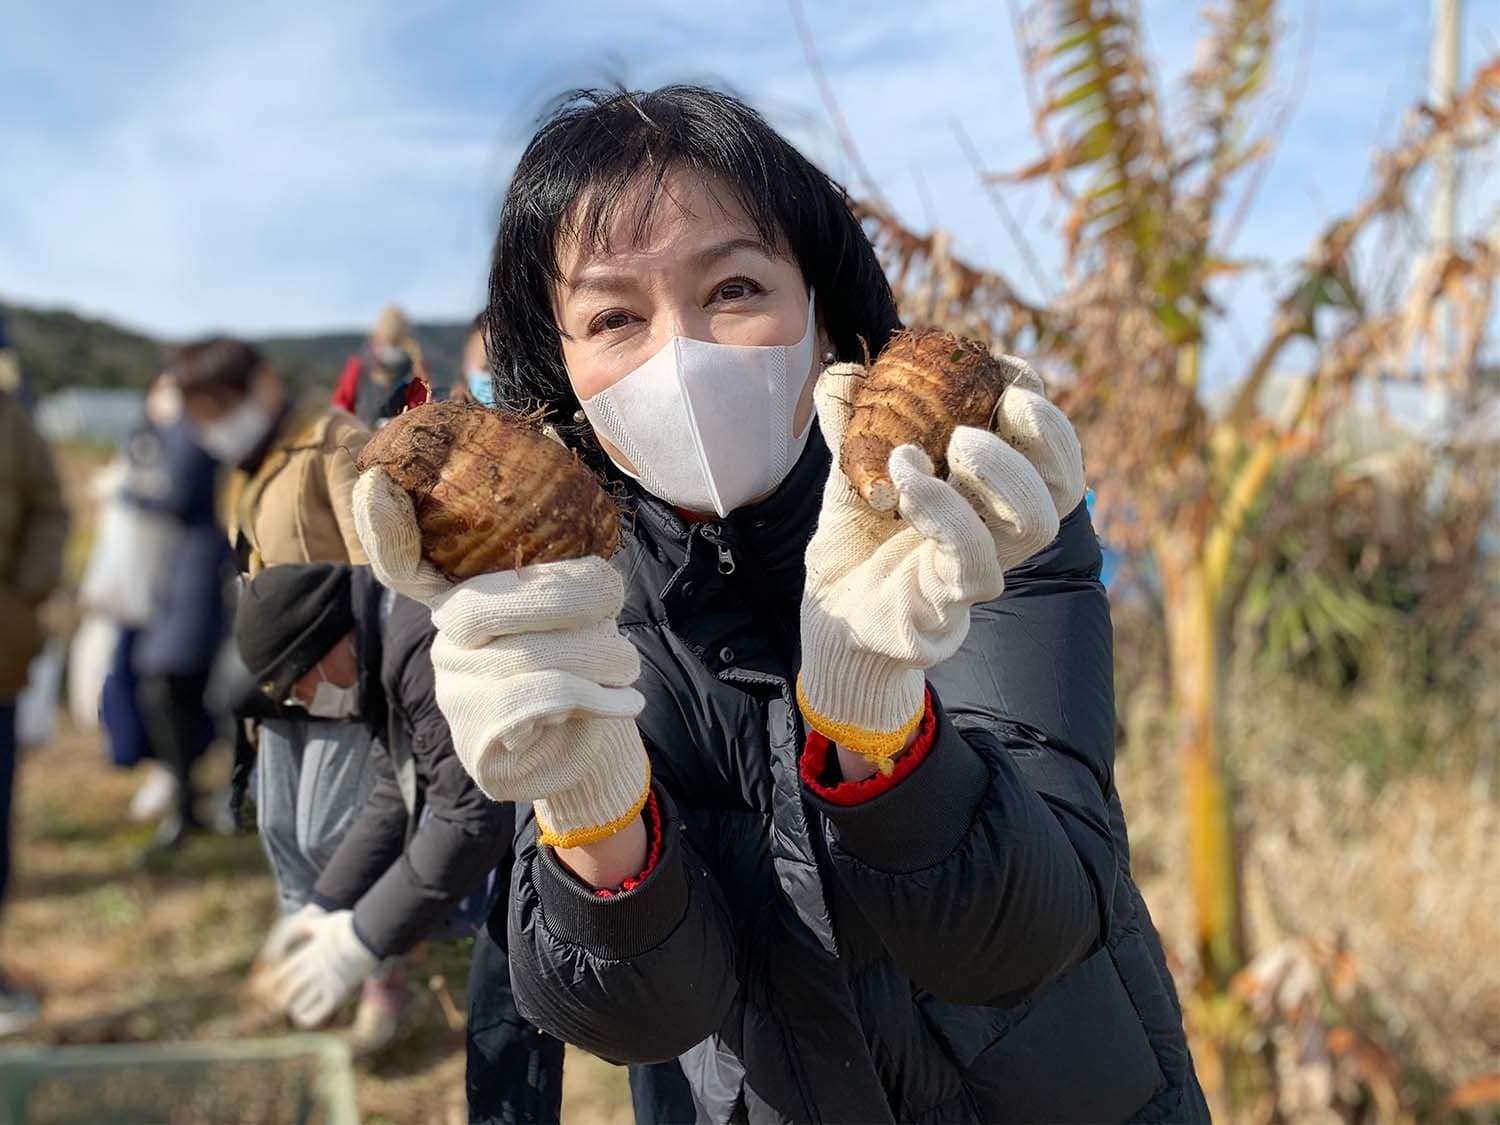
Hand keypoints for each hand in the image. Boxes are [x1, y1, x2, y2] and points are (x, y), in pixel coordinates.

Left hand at [258, 910, 377, 1028]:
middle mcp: (313, 972)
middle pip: (283, 993)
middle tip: (280, 1001)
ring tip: (295, 1005)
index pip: (278, 975)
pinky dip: (307, 1017)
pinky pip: (315, 1014)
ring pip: (296, 1006)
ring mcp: (325, 984)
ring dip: (292, 1007)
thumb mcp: (322, 923)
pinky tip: (307, 1012)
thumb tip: (294, 926)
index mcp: (306, 956)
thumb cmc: (348, 926)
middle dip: (278, 999)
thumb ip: (305, 927)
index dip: (271, 983)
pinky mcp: (338, 994)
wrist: (371, 934)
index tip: (273, 986)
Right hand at [350, 461, 649, 849]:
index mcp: (460, 595)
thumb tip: (545, 436)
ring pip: (526, 656)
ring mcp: (455, 691)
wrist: (587, 746)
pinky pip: (539, 700)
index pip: (402, 561)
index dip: (383, 527)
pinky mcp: (479, 738)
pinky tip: (624, 702)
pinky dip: (596, 698)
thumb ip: (557, 546)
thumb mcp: (575, 599)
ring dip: (597, 655)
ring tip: (623, 663)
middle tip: (613, 603)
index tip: (378, 483)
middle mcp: (445, 640)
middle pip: (483, 605)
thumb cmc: (580, 658)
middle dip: (565, 597)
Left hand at [797, 358, 1083, 769]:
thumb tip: (844, 372)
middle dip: (1046, 431)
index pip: (1043, 447)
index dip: (1038, 404)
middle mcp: (997, 531)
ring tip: (957, 440)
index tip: (1006, 367)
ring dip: (1003, 468)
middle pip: (1062, 483)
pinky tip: (905, 479)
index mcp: (988, 493)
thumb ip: (855, 427)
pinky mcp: (951, 602)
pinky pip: (973, 558)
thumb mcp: (852, 476)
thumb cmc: (854, 548)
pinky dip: (946, 508)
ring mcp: (981, 568)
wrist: (828, 621)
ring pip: (1038, 522)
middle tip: (1004, 400)